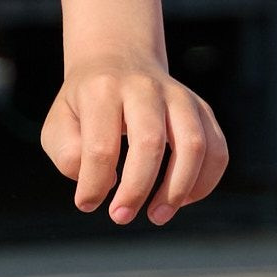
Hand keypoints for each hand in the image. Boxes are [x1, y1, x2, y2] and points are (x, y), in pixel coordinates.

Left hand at [41, 61, 227, 226]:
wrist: (118, 59)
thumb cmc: (86, 102)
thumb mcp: (59, 122)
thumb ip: (67, 152)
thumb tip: (96, 179)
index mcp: (102, 90)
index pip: (100, 145)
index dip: (94, 183)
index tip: (87, 203)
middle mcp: (144, 88)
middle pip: (150, 143)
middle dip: (136, 189)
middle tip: (120, 216)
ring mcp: (179, 96)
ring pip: (193, 145)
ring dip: (177, 189)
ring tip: (157, 215)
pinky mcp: (201, 109)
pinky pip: (217, 148)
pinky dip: (205, 181)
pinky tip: (183, 199)